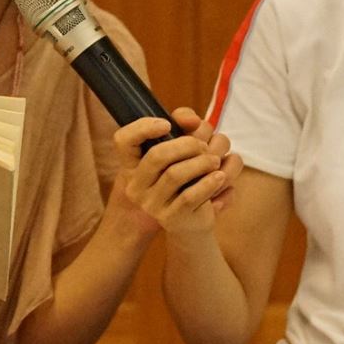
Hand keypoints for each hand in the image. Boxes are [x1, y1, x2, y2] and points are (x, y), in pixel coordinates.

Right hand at [114, 108, 242, 236]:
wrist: (190, 224)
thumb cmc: (186, 180)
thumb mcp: (182, 152)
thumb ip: (184, 126)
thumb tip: (193, 120)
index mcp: (132, 165)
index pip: (123, 140)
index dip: (142, 128)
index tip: (167, 124)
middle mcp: (136, 186)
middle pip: (157, 155)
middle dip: (187, 144)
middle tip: (205, 146)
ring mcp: (151, 205)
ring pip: (175, 174)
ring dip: (202, 162)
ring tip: (216, 161)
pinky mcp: (170, 219)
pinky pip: (189, 196)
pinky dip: (208, 183)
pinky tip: (220, 177)